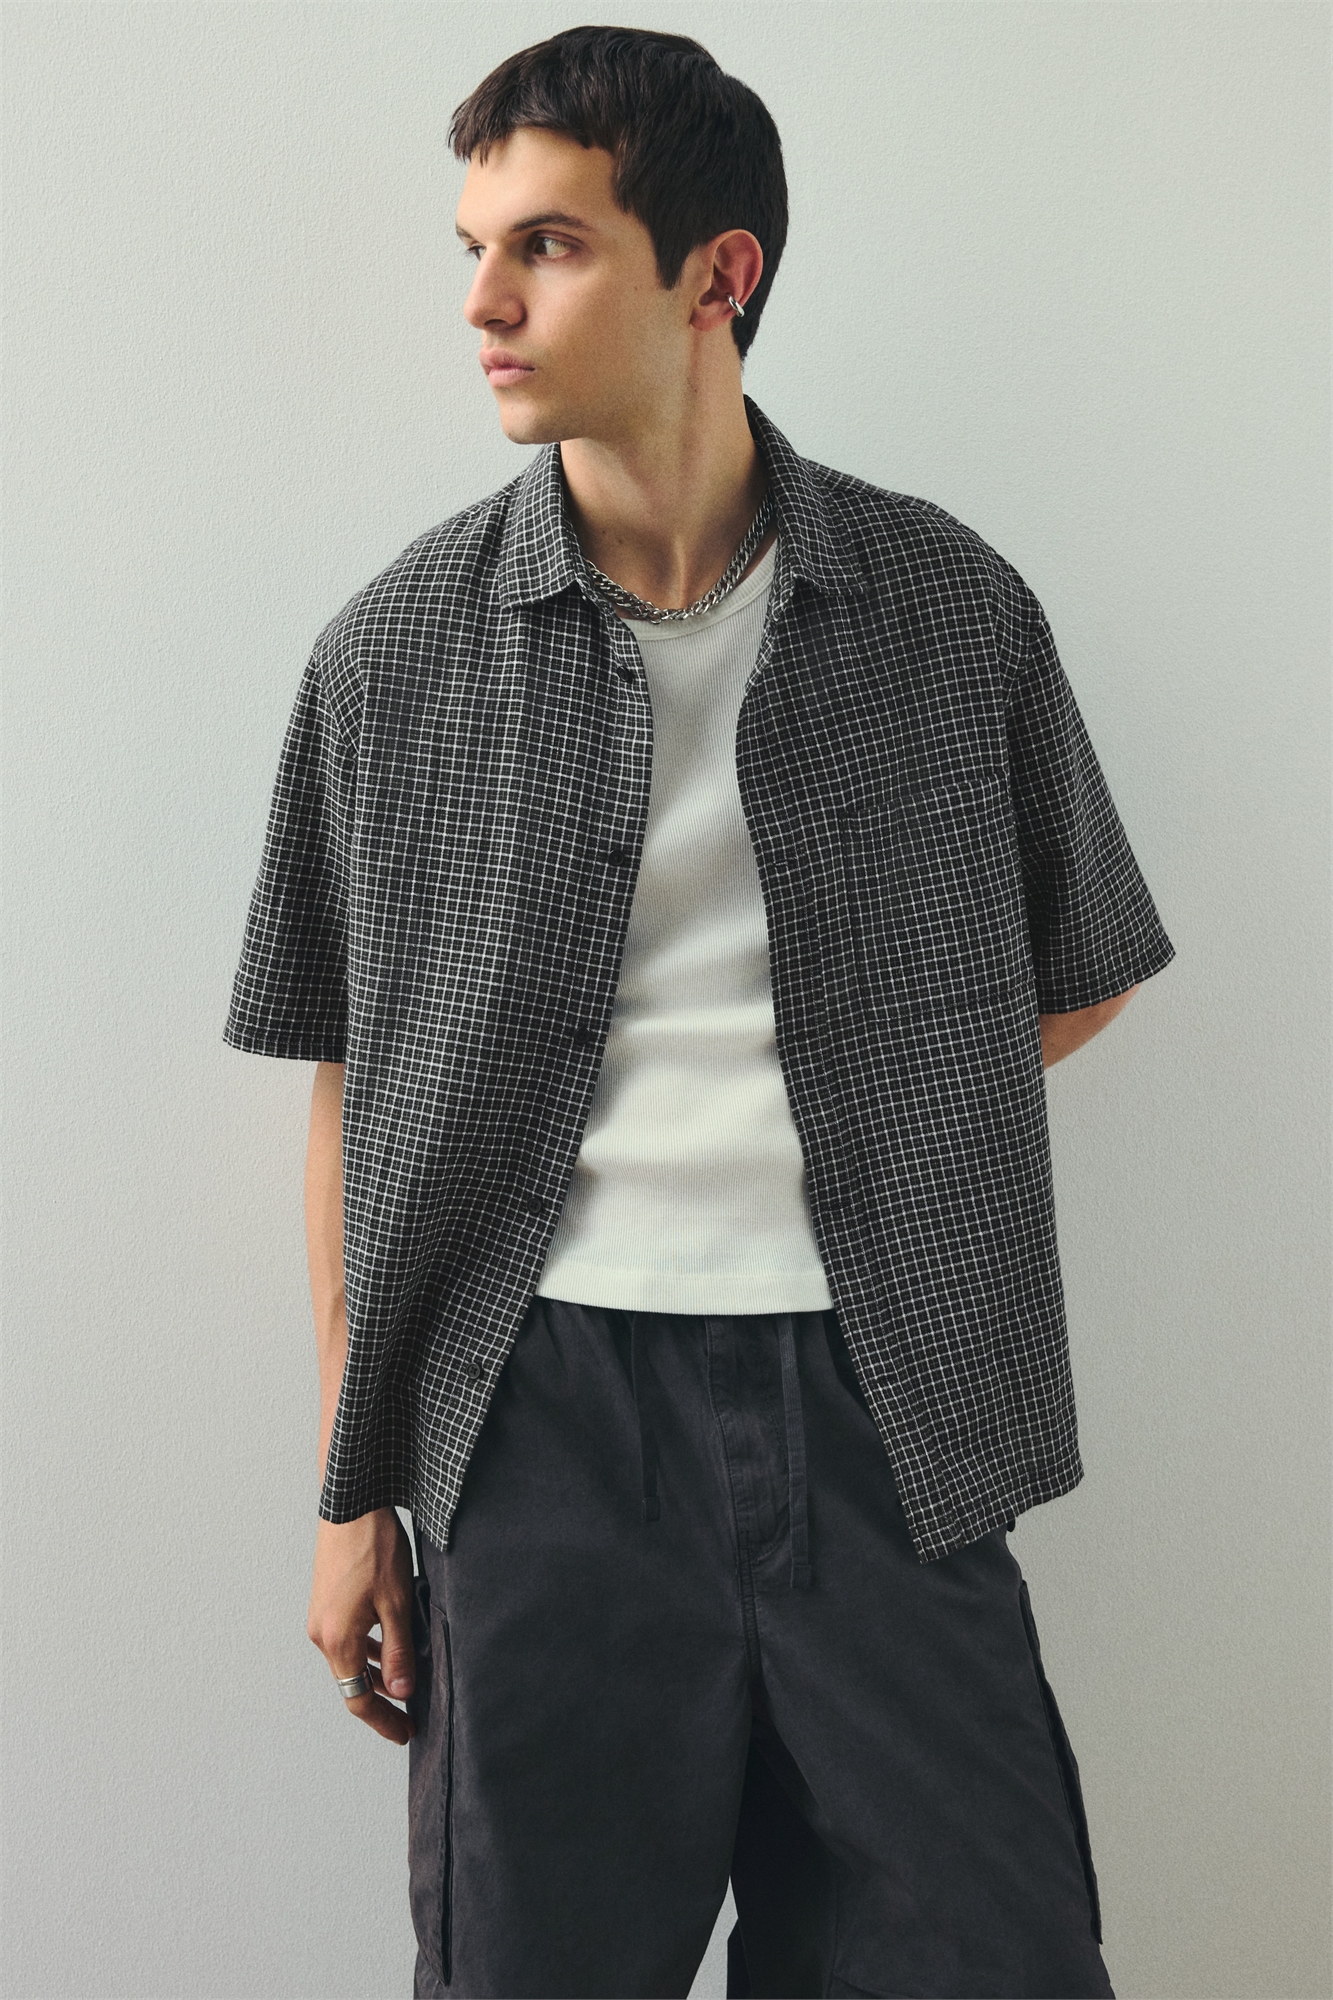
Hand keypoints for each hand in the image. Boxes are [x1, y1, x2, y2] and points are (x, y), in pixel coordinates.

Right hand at [307, 1507, 416, 1744]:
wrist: (352, 1503)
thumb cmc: (374, 1549)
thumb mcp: (397, 1602)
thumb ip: (398, 1651)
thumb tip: (401, 1693)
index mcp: (336, 1641)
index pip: (358, 1699)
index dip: (382, 1721)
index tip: (405, 1733)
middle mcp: (321, 1634)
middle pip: (352, 1682)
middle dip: (381, 1700)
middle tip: (411, 1713)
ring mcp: (321, 1617)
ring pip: (350, 1660)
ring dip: (376, 1673)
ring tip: (407, 1681)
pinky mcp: (326, 1602)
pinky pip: (347, 1639)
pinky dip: (367, 1650)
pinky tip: (389, 1646)